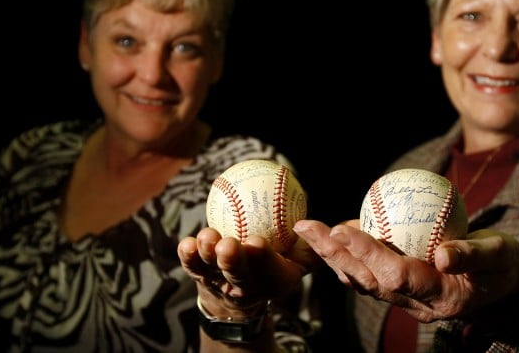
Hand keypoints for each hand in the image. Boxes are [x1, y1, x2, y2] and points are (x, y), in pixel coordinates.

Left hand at [177, 227, 318, 316]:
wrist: (243, 290)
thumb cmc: (276, 264)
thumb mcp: (300, 260)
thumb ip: (312, 246)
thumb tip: (332, 228)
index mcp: (273, 279)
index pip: (268, 269)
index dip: (261, 257)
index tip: (256, 242)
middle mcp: (245, 283)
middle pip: (237, 272)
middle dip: (232, 260)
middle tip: (228, 243)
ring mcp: (220, 280)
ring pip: (211, 268)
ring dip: (205, 254)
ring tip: (204, 237)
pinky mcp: (200, 275)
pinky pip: (192, 265)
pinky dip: (187, 255)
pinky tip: (186, 242)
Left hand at [294, 219, 518, 322]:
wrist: (501, 284)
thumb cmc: (504, 266)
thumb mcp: (503, 256)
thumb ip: (477, 255)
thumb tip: (444, 253)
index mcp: (441, 297)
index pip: (397, 276)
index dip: (368, 253)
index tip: (343, 229)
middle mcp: (416, 304)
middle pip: (367, 281)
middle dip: (335, 254)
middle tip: (309, 227)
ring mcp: (405, 300)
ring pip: (361, 281)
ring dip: (332, 256)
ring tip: (309, 230)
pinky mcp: (399, 290)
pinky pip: (366, 275)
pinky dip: (345, 256)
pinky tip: (330, 235)